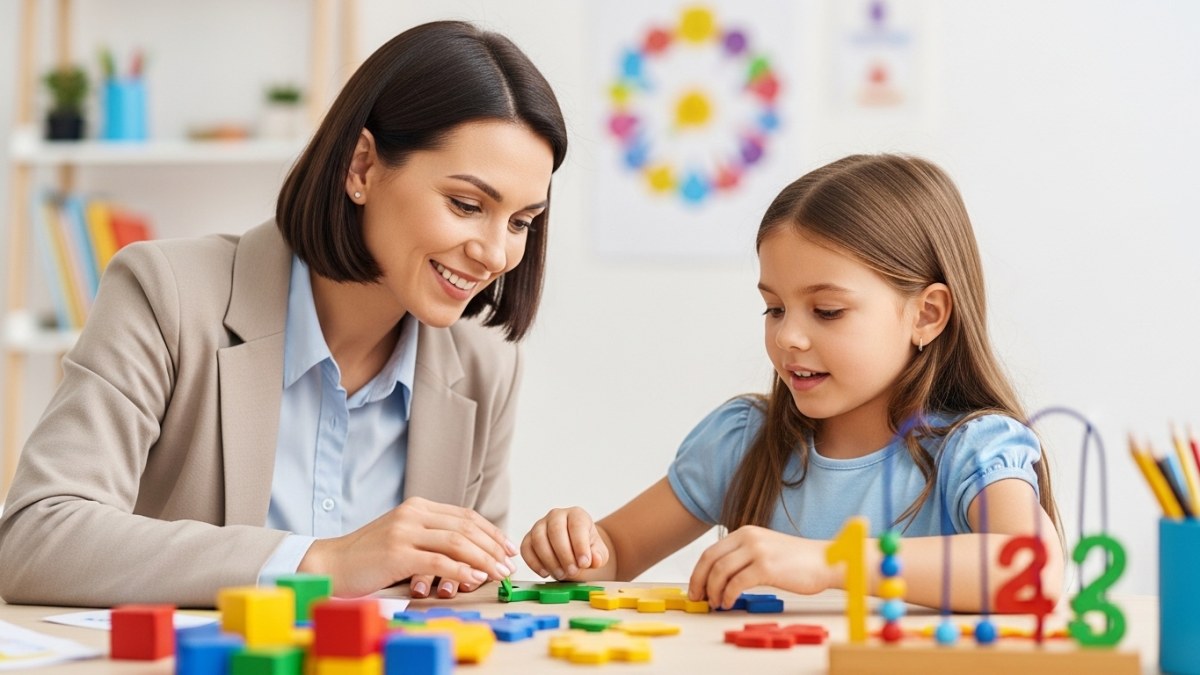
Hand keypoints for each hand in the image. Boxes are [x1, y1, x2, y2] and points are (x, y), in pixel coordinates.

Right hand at [298, 497, 516, 597]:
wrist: (330, 564)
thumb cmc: (368, 558)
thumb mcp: (403, 538)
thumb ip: (431, 538)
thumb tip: (471, 554)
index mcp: (417, 507)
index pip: (465, 516)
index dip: (491, 532)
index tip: (508, 548)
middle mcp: (413, 514)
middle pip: (466, 527)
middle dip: (493, 546)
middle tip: (509, 564)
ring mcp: (404, 532)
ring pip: (457, 542)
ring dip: (484, 559)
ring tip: (499, 573)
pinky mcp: (397, 553)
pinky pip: (438, 561)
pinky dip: (461, 570)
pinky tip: (475, 578)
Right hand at [521, 507, 608, 578]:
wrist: (575, 553)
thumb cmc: (587, 550)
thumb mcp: (599, 553)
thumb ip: (599, 555)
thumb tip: (595, 559)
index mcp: (577, 514)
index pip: (577, 525)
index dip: (580, 545)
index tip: (584, 563)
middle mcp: (556, 516)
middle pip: (556, 530)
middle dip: (564, 554)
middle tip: (572, 571)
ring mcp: (540, 526)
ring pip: (538, 538)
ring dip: (549, 560)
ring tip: (561, 575)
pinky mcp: (528, 538)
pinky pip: (526, 548)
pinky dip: (534, 562)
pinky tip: (545, 573)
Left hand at [688, 525, 835, 608]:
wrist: (826, 562)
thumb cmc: (797, 561)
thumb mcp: (765, 549)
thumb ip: (743, 557)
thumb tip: (718, 578)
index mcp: (745, 532)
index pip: (711, 552)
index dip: (698, 572)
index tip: (695, 588)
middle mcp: (748, 538)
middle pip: (710, 560)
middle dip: (699, 582)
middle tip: (698, 598)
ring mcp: (757, 551)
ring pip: (720, 572)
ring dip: (713, 591)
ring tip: (716, 603)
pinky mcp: (766, 567)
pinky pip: (736, 584)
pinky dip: (728, 596)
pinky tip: (729, 603)